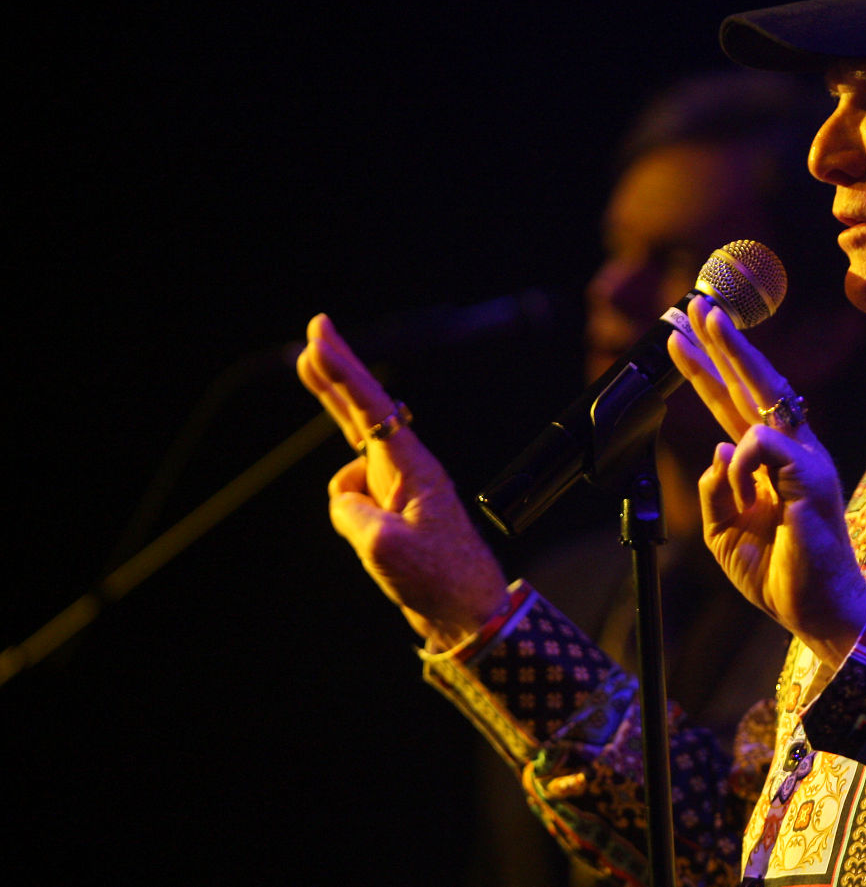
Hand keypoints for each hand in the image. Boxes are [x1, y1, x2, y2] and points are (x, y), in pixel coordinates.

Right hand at [296, 314, 506, 649]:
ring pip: (351, 469)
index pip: (370, 409)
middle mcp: (406, 469)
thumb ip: (353, 514)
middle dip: (335, 377)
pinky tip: (375, 547)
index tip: (320, 336)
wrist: (467, 613)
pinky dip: (351, 520)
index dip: (342, 371)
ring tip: (387, 545)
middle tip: (315, 336)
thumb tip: (347, 500)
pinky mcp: (392, 511)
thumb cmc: (438, 581)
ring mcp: (399, 489)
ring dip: (348, 504)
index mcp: (413, 468)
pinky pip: (352, 505)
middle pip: (362, 412)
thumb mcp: (384, 549)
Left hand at [667, 296, 865, 665]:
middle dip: (722, 341)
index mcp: (771, 465)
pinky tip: (749, 496)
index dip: (709, 372)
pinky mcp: (811, 473)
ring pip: (763, 390)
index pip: (734, 408)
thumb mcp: (724, 531)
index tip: (683, 339)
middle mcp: (791, 452)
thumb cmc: (779, 573)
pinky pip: (760, 445)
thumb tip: (718, 446)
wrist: (819, 611)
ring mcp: (804, 458)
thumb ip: (715, 488)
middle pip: (751, 384)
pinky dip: (741, 465)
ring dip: (730, 351)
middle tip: (695, 304)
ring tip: (701, 321)